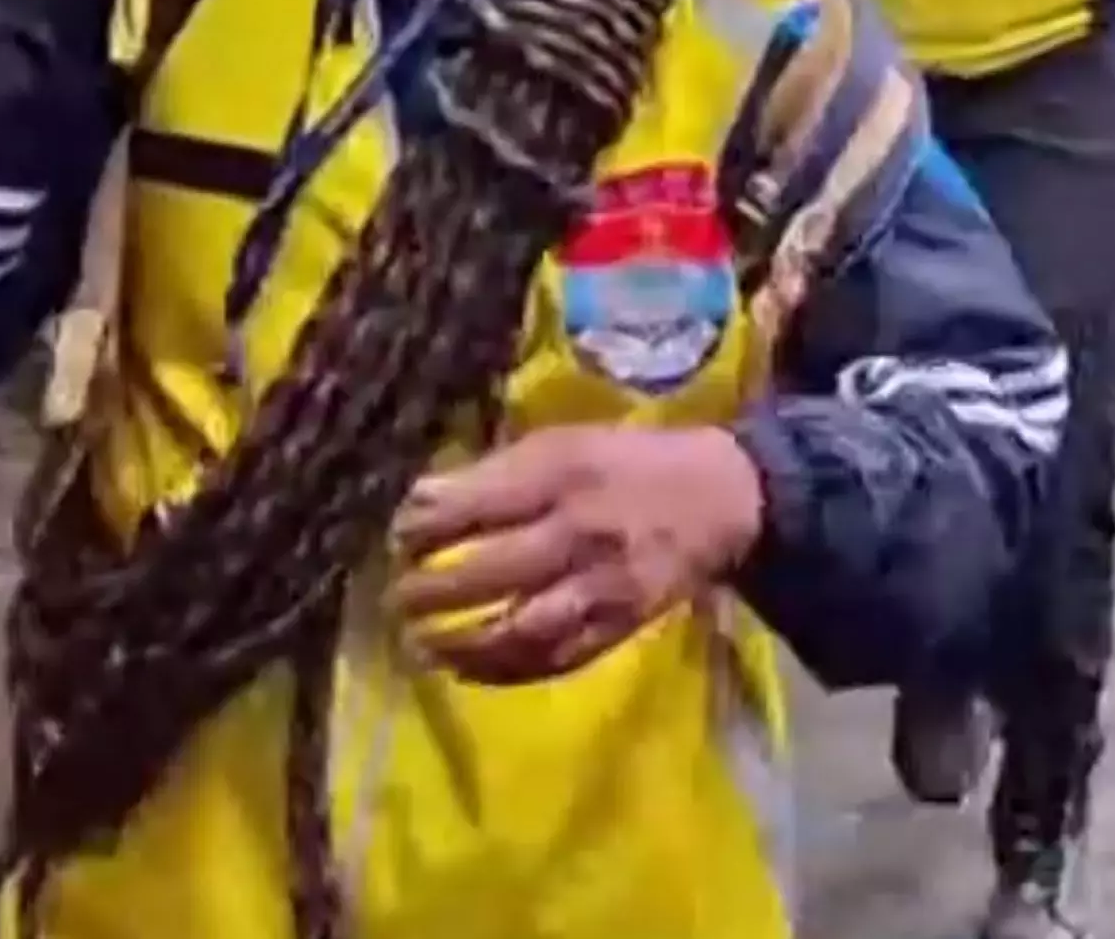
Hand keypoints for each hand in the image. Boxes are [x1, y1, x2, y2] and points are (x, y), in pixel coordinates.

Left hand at [389, 424, 765, 683]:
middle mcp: (581, 533)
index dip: (427, 523)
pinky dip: (505, 671)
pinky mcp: (619, 627)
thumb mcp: (566, 442)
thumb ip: (500, 470)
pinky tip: (466, 670)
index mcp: (565, 473)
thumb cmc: (628, 461)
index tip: (394, 534)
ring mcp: (602, 588)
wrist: (720, 500)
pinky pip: (556, 660)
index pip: (481, 503)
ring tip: (420, 645)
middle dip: (434, 589)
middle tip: (395, 598)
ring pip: (523, 627)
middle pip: (495, 570)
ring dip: (463, 643)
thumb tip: (424, 500)